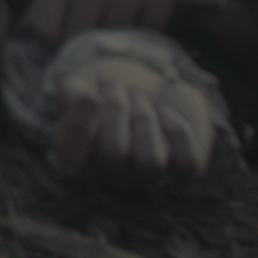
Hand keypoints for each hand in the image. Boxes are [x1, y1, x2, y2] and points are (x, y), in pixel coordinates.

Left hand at [27, 0, 184, 42]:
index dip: (49, 44)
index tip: (57, 46)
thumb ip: (42, 1)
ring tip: (112, 23)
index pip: (45, 29)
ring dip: (111, 38)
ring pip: (110, 40)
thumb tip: (22, 37)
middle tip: (85, 39)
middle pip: (77, 39)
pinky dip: (140, 33)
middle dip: (78, 44)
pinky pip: (145, 35)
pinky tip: (137, 17)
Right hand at [52, 55, 225, 188]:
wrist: (151, 84)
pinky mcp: (181, 171)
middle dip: (116, 109)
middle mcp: (110, 173)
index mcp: (78, 155)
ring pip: (151, 162)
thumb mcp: (83, 80)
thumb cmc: (108, 87)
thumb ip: (73, 92)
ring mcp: (146, 176)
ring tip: (139, 99)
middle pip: (113, 153)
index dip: (80, 127)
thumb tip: (87, 101)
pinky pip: (186, 162)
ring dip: (145, 119)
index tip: (91, 96)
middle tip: (115, 86)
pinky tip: (166, 112)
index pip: (70, 157)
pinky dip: (178, 131)